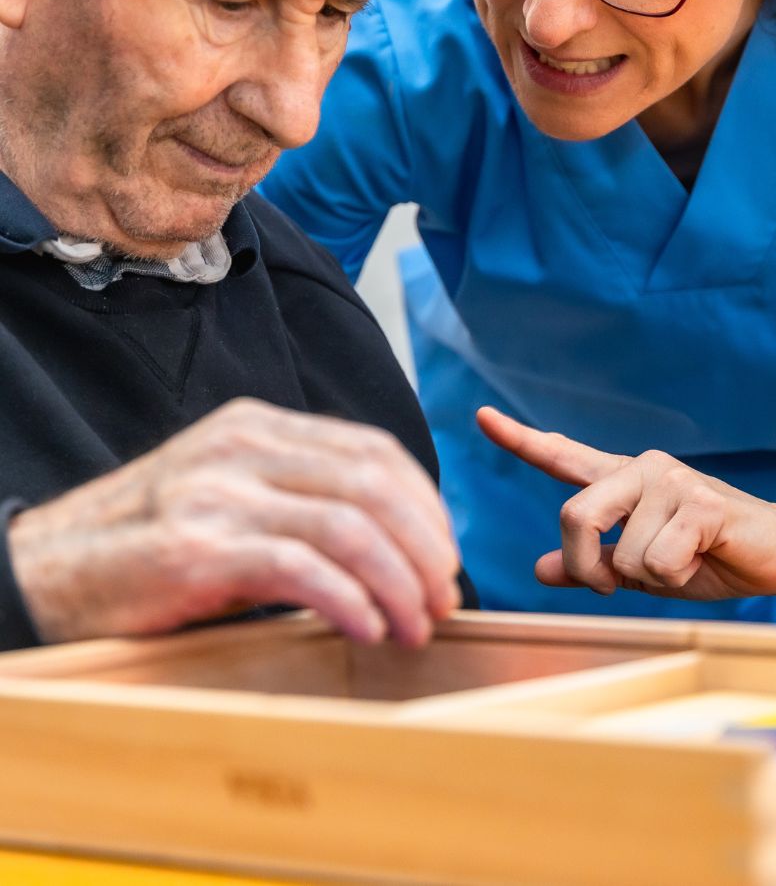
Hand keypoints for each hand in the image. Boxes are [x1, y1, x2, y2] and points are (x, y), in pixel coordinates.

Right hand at [9, 398, 461, 647]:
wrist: (50, 570)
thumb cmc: (150, 543)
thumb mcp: (227, 494)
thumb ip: (296, 496)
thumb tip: (392, 542)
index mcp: (256, 426)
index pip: (371, 448)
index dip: (425, 503)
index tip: (445, 553)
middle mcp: (242, 447)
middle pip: (372, 482)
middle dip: (425, 545)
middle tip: (444, 597)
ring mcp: (219, 494)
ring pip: (349, 524)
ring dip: (400, 582)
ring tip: (418, 625)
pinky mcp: (198, 549)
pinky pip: (301, 569)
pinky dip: (351, 601)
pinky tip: (369, 629)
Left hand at [477, 407, 775, 601]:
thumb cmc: (714, 558)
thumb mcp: (643, 568)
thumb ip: (595, 564)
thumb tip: (541, 568)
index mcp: (625, 481)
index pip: (564, 456)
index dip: (520, 439)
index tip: (482, 416)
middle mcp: (643, 469)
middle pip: (574, 515)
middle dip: (588, 566)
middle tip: (613, 585)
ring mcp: (671, 480)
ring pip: (621, 554)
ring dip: (648, 579)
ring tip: (684, 563)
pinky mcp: (700, 503)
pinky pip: (657, 561)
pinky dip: (676, 578)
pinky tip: (704, 559)